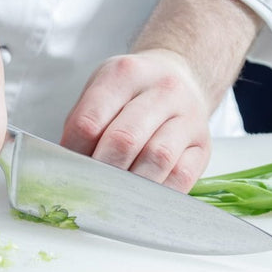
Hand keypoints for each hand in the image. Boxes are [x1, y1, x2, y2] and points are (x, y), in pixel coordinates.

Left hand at [60, 49, 211, 192]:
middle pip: (124, 140)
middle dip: (101, 172)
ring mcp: (188, 117)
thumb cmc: (132, 92)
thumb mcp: (102, 91)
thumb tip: (67, 168)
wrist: (180, 77)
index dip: (73, 154)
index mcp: (126, 73)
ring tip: (113, 196)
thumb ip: (83, 124)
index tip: (67, 172)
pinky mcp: (203, 145)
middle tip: (89, 189)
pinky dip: (158, 194)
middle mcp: (162, 90)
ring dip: (130, 186)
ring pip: (156, 159)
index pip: (90, 122)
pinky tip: (142, 197)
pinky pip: (181, 177)